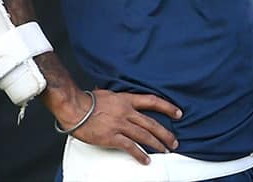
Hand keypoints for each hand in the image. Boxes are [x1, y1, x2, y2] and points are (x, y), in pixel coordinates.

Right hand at [62, 89, 181, 164]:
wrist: (74, 108)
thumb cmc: (87, 100)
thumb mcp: (109, 93)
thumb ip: (120, 97)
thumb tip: (122, 97)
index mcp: (127, 100)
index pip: (153, 101)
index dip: (168, 107)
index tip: (178, 113)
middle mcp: (127, 112)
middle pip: (152, 123)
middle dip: (165, 133)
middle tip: (174, 141)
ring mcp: (120, 125)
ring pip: (144, 136)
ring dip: (157, 144)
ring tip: (166, 150)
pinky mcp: (112, 137)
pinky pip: (130, 147)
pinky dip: (140, 154)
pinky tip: (146, 160)